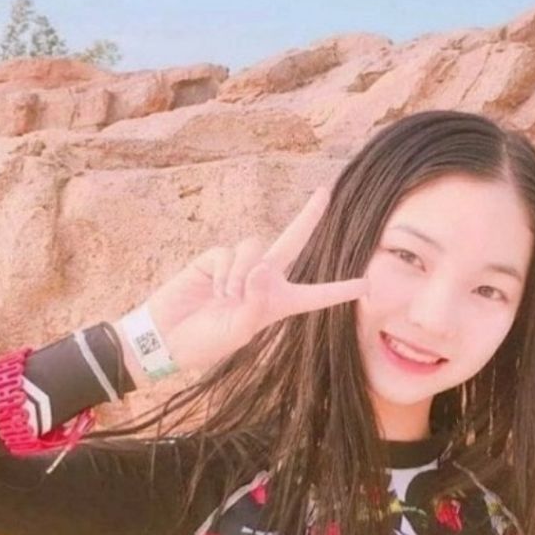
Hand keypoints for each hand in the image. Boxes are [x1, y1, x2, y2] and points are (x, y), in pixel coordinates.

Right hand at [129, 187, 368, 374]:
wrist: (167, 335)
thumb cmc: (206, 341)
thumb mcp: (239, 331)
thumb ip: (256, 303)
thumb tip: (262, 269)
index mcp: (278, 304)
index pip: (314, 295)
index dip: (340, 291)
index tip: (367, 285)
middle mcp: (263, 280)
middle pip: (291, 241)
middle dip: (307, 217)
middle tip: (324, 193)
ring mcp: (239, 267)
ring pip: (256, 250)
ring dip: (243, 275)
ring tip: (228, 297)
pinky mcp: (216, 258)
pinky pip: (230, 254)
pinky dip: (224, 273)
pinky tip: (213, 290)